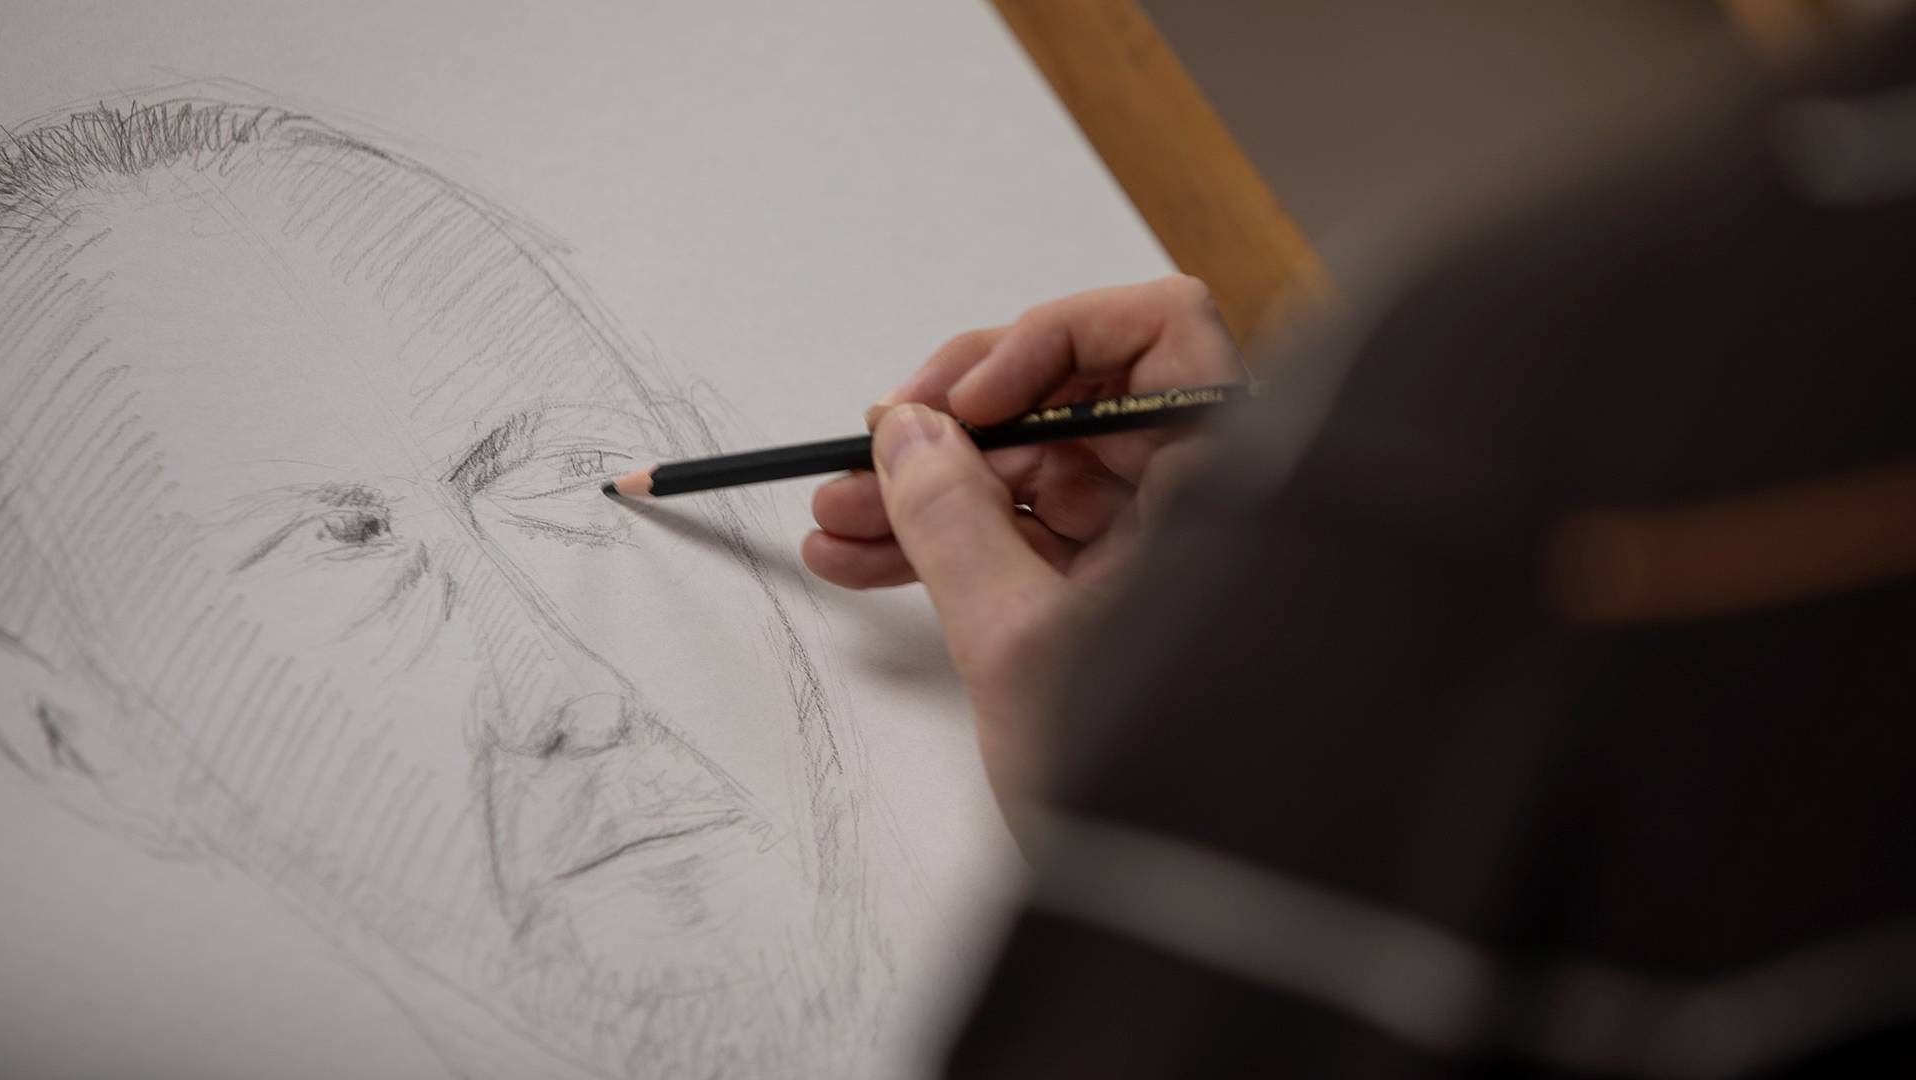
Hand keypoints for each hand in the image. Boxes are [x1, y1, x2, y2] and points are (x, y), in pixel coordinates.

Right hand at [801, 276, 1243, 829]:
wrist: (1181, 915)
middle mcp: (1200, 500)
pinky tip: (860, 558)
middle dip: (955, 424)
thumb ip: (951, 522)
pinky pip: (1023, 537)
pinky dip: (945, 543)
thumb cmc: (1160, 793)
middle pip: (1074, 399)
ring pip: (1032, 473)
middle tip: (870, 452)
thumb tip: (903, 431)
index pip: (1159, 330)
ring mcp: (1155, 551)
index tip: (966, 399)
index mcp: (1222, 485)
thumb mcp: (1020, 644)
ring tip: (834, 519)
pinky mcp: (1111, 600)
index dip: (1053, 341)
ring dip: (926, 487)